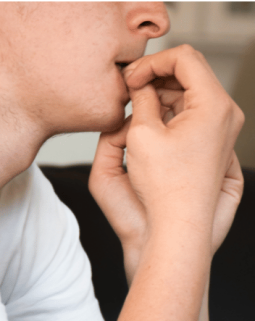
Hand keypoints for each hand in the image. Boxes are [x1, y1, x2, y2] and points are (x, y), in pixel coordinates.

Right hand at [89, 45, 243, 279]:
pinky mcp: (213, 143)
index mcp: (213, 105)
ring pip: (189, 95)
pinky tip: (150, 122)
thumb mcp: (143, 134)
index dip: (152, 61)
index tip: (131, 76)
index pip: (183, 58)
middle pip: (189, 74)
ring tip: (137, 107)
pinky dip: (170, 112)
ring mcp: (221, 130)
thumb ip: (142, 98)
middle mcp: (225, 114)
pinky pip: (191, 114)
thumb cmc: (164, 188)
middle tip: (131, 88)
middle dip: (156, 76)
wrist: (180, 227)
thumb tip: (139, 82)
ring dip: (161, 95)